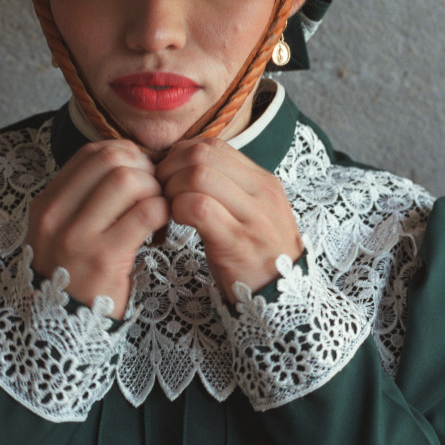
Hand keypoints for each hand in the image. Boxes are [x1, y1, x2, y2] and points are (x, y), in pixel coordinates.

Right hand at [27, 139, 169, 317]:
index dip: (125, 154)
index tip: (140, 172)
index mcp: (46, 205)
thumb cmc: (72, 277)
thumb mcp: (61, 233)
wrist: (59, 332)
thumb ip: (84, 200)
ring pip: (128, 180)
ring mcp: (77, 237)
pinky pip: (145, 213)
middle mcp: (55, 216)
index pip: (91, 153)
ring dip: (153, 188)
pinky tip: (162, 224)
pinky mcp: (104, 258)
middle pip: (112, 160)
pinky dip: (162, 210)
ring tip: (158, 207)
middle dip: (143, 168)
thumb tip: (130, 162)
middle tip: (154, 189)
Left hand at [156, 138, 301, 298]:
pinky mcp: (238, 242)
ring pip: (198, 176)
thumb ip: (226, 188)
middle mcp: (262, 192)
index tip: (168, 175)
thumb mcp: (250, 213)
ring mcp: (253, 216)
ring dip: (171, 189)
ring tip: (167, 208)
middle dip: (170, 169)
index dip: (181, 155)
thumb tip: (182, 165)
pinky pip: (198, 207)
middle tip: (160, 191)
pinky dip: (177, 210)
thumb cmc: (256, 256)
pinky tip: (177, 223)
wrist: (284, 298)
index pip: (214, 145)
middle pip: (202, 155)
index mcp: (264, 181)